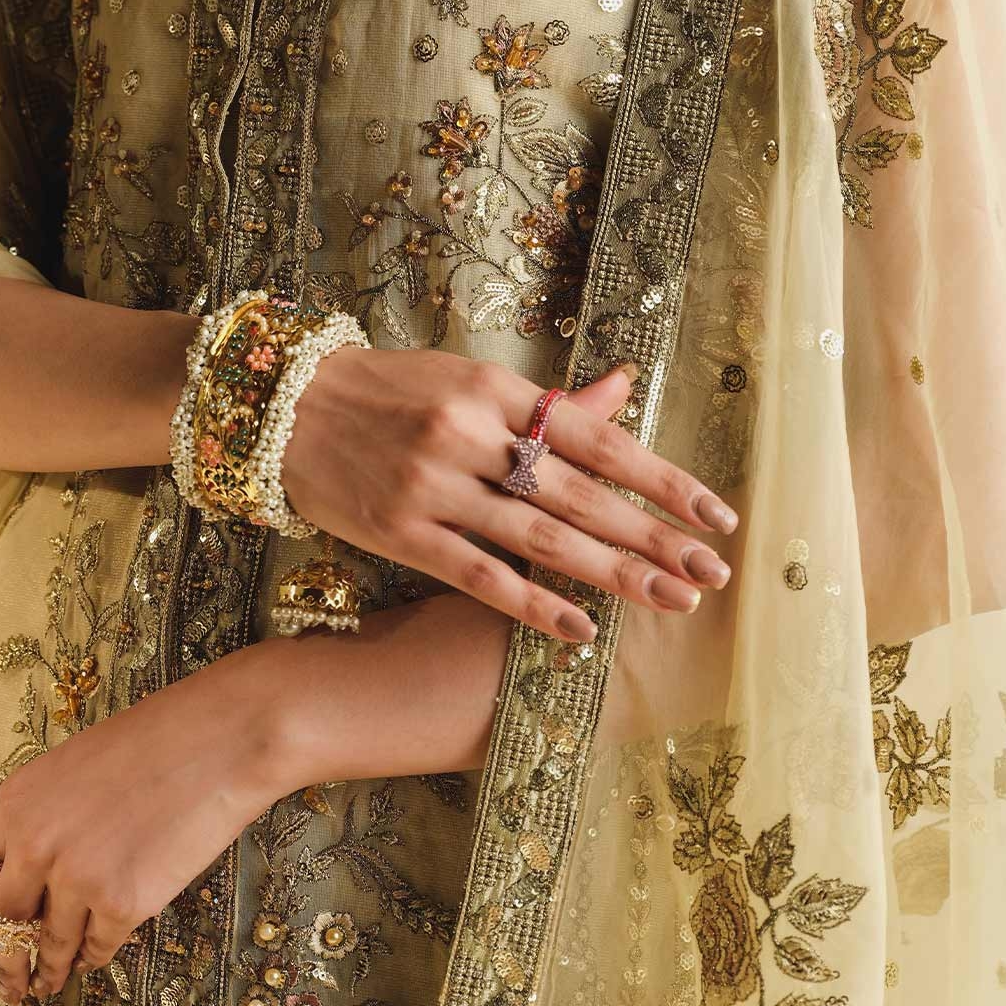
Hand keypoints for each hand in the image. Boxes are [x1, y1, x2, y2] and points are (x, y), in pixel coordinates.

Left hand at [0, 651, 281, 1005]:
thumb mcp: (73, 773)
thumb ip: (42, 826)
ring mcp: (76, 877)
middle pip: (7, 926)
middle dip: (8, 964)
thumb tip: (29, 892)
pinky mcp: (120, 903)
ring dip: (51, 968)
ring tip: (53, 982)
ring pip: (50, 945)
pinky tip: (99, 953)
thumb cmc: (155, 744)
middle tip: (12, 990)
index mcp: (16, 805)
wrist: (219, 737)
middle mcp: (34, 844)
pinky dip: (97, 954)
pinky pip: (98, 947)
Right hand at [281, 353, 737, 641]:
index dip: (662, 480)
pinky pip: (480, 575)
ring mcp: (435, 486)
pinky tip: (580, 628)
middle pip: (580, 494)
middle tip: (712, 573)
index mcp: (496, 388)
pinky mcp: (401, 532)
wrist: (289, 403)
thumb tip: (627, 385)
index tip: (716, 514)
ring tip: (670, 601)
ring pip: (540, 538)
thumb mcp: (473, 377)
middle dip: (653, 538)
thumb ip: (550, 401)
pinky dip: (533, 604)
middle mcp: (470, 433)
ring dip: (612, 575)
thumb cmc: (394, 389)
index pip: (599, 439)